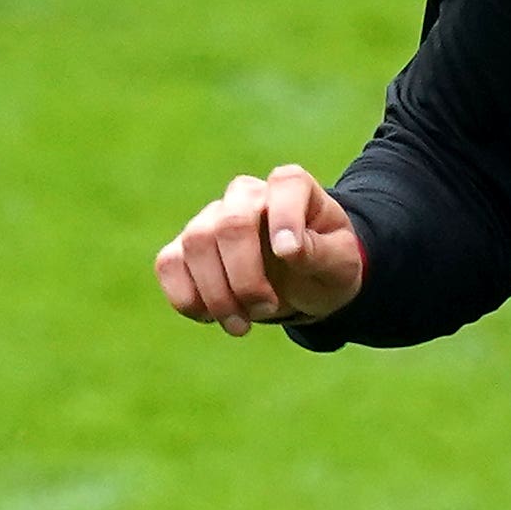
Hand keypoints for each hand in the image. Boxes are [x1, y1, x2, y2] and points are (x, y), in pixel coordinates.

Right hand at [153, 163, 365, 336]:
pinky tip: (211, 317)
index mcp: (291, 189)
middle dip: (245, 276)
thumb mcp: (342, 263)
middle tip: (266, 309)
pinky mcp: (187, 248)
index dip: (285, 218)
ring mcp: (212, 219)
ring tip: (241, 325)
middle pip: (230, 223)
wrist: (304, 282)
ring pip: (195, 243)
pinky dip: (186, 297)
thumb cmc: (326, 265)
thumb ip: (320, 252)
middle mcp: (247, 196)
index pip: (285, 184)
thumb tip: (287, 249)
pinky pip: (168, 263)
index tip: (290, 255)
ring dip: (217, 294)